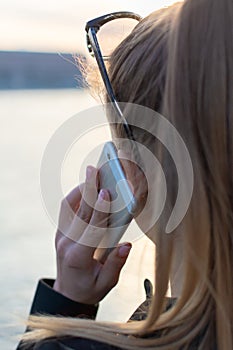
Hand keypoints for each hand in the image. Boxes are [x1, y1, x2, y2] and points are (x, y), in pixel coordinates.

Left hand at [53, 166, 131, 303]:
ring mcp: (61, 236)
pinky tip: (87, 189)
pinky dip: (76, 196)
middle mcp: (66, 243)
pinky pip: (66, 209)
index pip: (91, 228)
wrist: (67, 294)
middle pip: (80, 212)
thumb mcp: (107, 283)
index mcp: (79, 256)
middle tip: (95, 169)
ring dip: (82, 189)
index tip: (106, 191)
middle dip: (89, 189)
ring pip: (70, 207)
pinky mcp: (60, 232)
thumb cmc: (90, 289)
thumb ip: (116, 264)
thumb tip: (127, 245)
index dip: (100, 210)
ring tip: (92, 174)